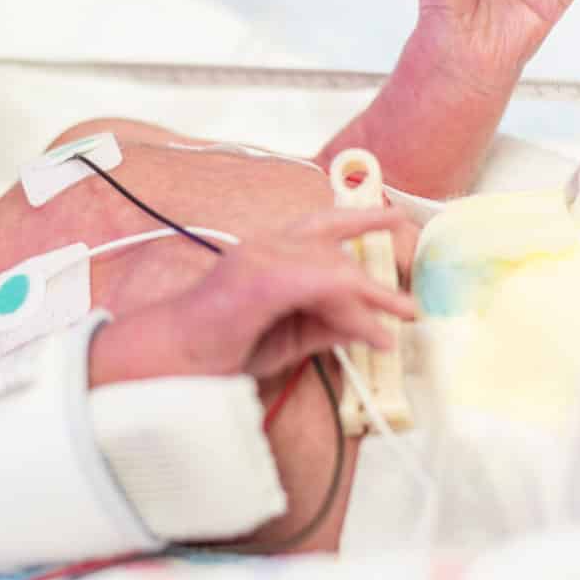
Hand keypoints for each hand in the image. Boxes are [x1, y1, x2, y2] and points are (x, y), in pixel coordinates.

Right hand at [104, 209, 417, 382]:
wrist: (172, 360)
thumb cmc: (221, 348)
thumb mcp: (289, 336)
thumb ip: (327, 325)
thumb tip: (369, 325)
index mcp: (267, 251)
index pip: (321, 225)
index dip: (360, 219)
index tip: (394, 218)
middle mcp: (265, 246)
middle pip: (335, 248)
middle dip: (374, 273)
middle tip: (408, 299)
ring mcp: (260, 260)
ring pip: (334, 272)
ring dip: (370, 302)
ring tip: (398, 323)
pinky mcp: (261, 282)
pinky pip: (321, 288)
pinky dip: (353, 311)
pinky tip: (374, 332)